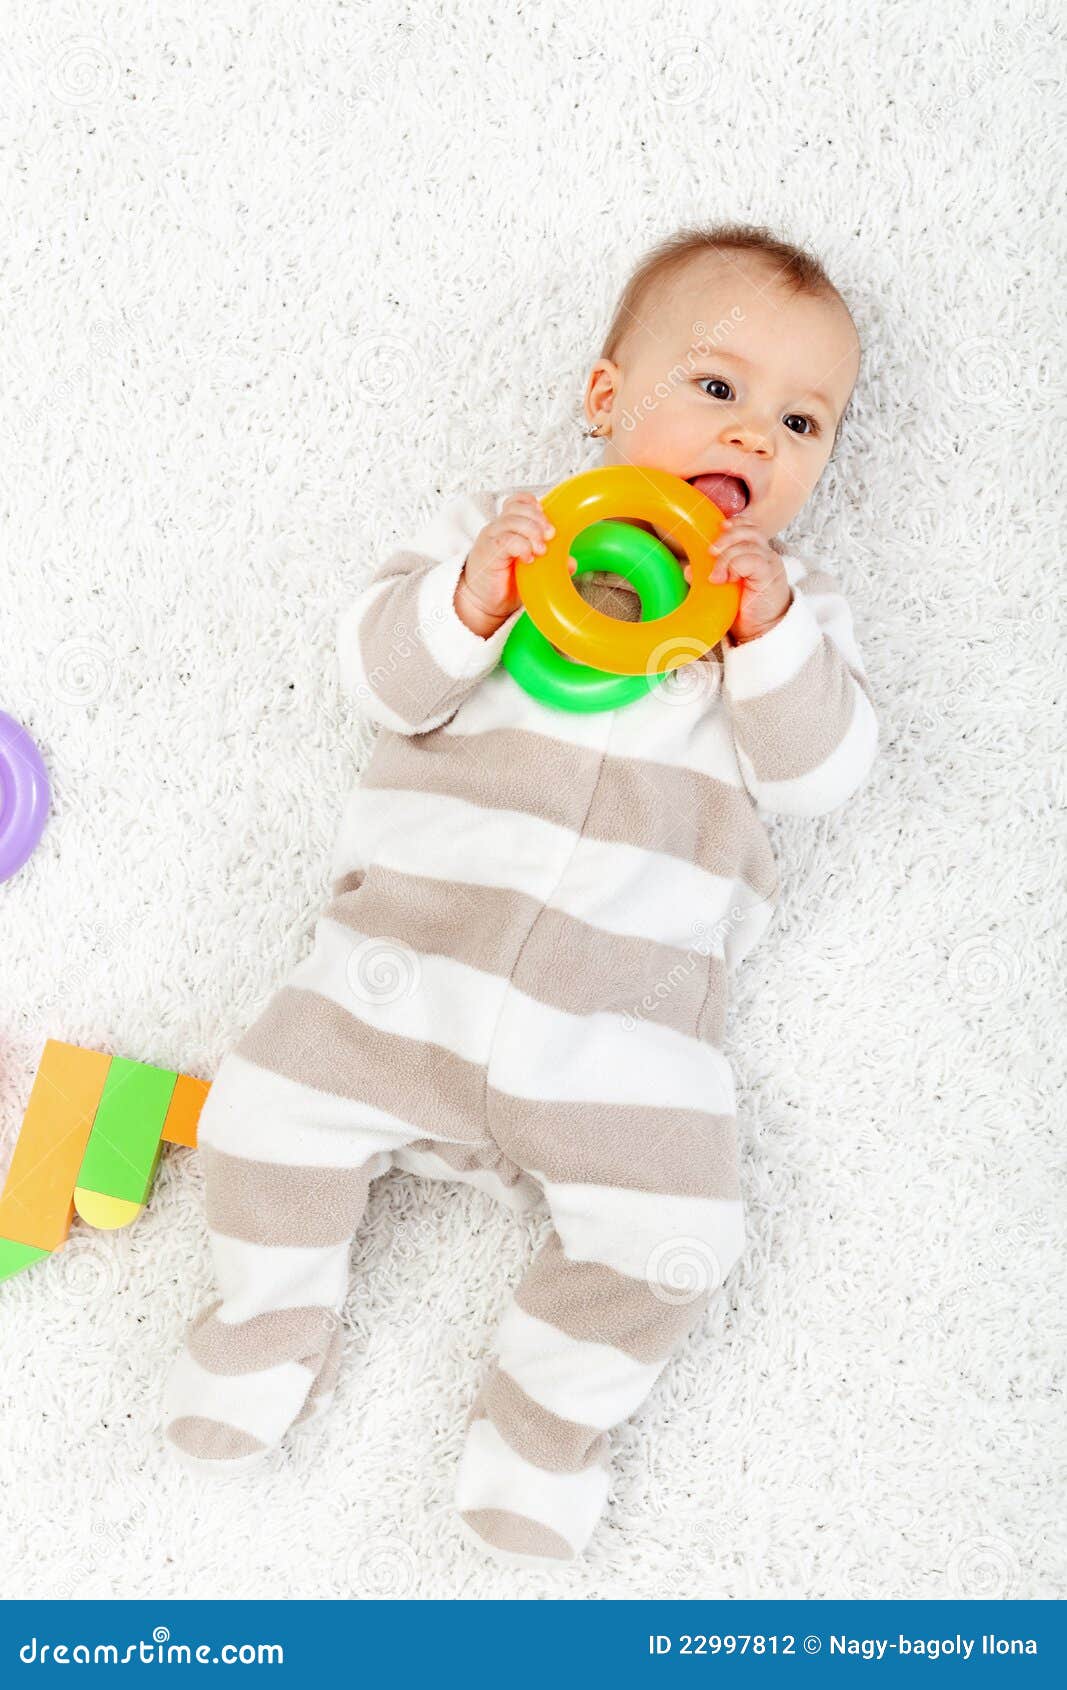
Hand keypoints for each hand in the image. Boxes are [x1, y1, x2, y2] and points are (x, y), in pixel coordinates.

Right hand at [455, 492, 576, 636]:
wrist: (483, 604)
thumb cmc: (505, 585)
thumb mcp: (533, 571)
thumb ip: (551, 563)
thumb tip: (572, 563)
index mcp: (509, 526)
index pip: (518, 501)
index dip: (534, 506)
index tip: (547, 523)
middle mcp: (499, 528)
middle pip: (517, 506)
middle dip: (539, 519)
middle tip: (550, 536)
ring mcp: (492, 538)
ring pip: (512, 520)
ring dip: (532, 532)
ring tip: (540, 550)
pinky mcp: (488, 551)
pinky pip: (505, 540)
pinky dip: (521, 546)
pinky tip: (527, 559)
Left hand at [683, 516, 792, 644]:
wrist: (760, 632)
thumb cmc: (743, 611)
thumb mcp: (722, 590)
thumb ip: (708, 576)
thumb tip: (688, 570)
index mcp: (756, 554)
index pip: (749, 527)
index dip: (734, 524)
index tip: (718, 528)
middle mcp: (765, 556)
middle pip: (749, 531)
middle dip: (726, 537)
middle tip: (710, 552)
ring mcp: (769, 565)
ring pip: (748, 545)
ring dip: (726, 557)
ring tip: (717, 577)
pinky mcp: (770, 576)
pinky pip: (752, 560)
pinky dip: (735, 566)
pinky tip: (727, 580)